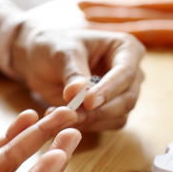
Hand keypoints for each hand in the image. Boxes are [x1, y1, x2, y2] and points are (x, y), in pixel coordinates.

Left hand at [11, 26, 145, 130]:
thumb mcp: (62, 54)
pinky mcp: (111, 110)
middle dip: (101, 110)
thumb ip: (74, 74)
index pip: (125, 72)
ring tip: (63, 115)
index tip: (88, 102)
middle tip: (73, 114)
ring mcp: (123, 93)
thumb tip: (80, 95)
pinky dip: (87, 125)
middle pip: (128, 98)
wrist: (41, 58)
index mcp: (126, 48)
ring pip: (119, 116)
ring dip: (92, 121)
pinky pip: (106, 125)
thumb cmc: (55, 46)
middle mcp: (131, 72)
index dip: (109, 89)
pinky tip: (65, 119)